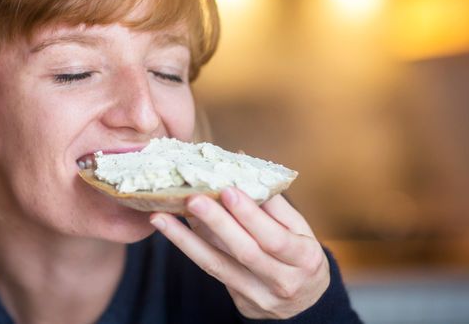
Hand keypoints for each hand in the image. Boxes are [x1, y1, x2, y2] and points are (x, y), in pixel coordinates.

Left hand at [149, 188, 329, 319]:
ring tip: (162, 217)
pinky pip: (212, 271)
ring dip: (186, 240)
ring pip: (219, 265)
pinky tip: (170, 230)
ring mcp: (260, 296)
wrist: (306, 303)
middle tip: (192, 199)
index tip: (227, 190)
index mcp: (305, 258)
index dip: (250, 215)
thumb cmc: (300, 255)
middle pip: (245, 252)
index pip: (275, 237)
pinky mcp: (240, 301)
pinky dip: (189, 248)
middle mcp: (284, 281)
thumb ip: (272, 202)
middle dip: (217, 223)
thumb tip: (241, 165)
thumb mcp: (299, 229)